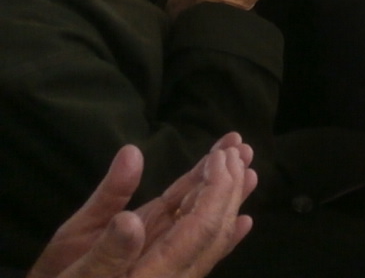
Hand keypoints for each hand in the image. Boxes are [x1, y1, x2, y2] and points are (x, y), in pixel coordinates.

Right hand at [29, 137, 255, 277]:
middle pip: (212, 228)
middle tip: (240, 147)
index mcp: (155, 274)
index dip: (216, 190)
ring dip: (227, 196)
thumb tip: (131, 200)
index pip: (201, 229)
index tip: (223, 155)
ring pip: (206, 232)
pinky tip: (243, 220)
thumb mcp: (73, 266)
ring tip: (243, 160)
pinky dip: (220, 229)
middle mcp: (171, 275)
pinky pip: (196, 248)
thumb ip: (106, 244)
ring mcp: (167, 271)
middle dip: (228, 186)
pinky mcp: (159, 267)